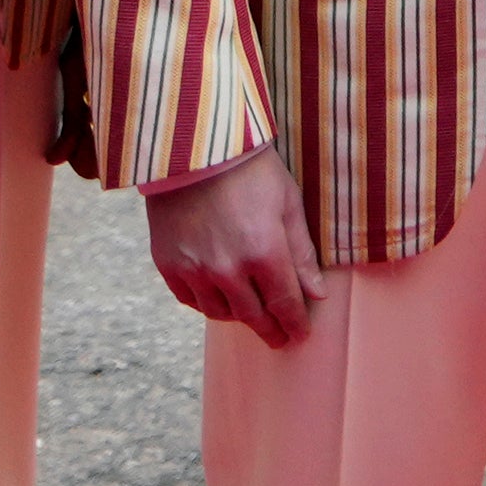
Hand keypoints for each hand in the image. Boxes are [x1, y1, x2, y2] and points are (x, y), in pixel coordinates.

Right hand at [146, 144, 325, 344]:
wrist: (193, 148)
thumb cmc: (249, 169)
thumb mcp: (287, 203)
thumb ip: (301, 253)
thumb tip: (317, 293)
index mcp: (264, 251)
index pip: (284, 304)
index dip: (294, 323)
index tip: (300, 334)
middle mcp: (227, 268)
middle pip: (252, 316)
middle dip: (269, 329)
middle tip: (278, 338)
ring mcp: (194, 269)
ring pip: (220, 313)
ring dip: (238, 316)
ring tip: (248, 313)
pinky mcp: (168, 265)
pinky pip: (191, 300)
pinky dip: (206, 302)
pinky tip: (217, 296)